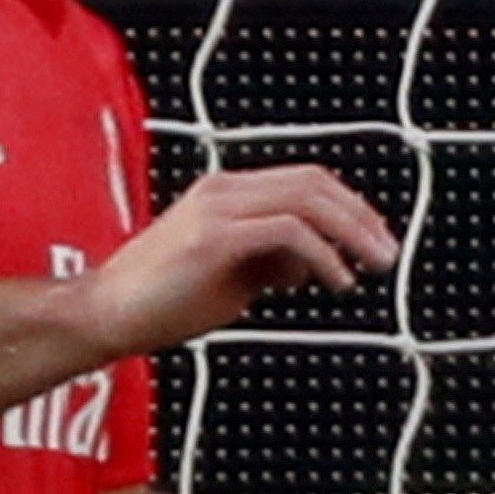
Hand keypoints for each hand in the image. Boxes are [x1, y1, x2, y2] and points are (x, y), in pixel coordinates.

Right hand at [89, 162, 393, 354]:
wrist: (107, 313)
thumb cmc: (159, 300)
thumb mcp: (231, 275)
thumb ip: (269, 261)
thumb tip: (308, 264)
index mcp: (224, 193)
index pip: (303, 180)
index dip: (348, 206)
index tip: (373, 238)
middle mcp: (222, 191)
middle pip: (313, 182)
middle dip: (361, 216)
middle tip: (387, 252)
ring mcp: (217, 210)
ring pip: (307, 199)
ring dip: (352, 231)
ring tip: (372, 265)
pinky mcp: (214, 238)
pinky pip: (288, 233)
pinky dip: (323, 255)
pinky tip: (334, 281)